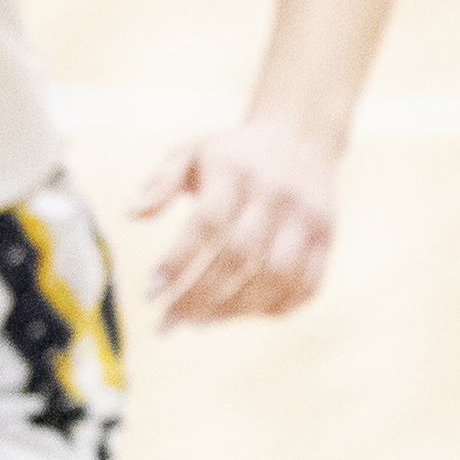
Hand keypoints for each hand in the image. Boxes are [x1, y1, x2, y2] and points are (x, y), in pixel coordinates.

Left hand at [133, 115, 343, 322]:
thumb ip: (160, 181)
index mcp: (236, 171)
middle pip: (240, 256)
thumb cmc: (234, 154)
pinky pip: (308, 285)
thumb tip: (133, 214)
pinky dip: (276, 308)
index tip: (151, 293)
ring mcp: (307, 219)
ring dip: (236, 309)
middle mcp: (276, 195)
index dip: (179, 262)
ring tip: (202, 322)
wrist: (302, 136)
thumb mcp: (191, 152)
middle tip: (168, 323)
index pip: (208, 223)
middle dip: (200, 297)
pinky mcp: (327, 238)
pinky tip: (243, 313)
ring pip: (277, 276)